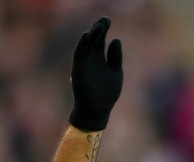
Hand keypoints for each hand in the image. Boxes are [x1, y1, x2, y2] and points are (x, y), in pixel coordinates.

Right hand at [69, 16, 122, 130]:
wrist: (98, 109)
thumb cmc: (107, 93)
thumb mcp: (116, 72)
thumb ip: (115, 57)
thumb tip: (116, 39)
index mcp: (100, 58)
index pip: (100, 40)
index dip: (104, 29)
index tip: (108, 19)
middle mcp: (91, 58)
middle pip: (93, 39)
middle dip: (98, 29)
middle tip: (104, 20)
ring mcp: (84, 63)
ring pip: (86, 44)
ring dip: (91, 34)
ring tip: (97, 26)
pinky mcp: (78, 69)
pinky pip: (79, 54)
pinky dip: (82, 44)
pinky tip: (87, 35)